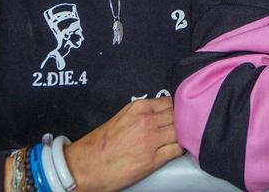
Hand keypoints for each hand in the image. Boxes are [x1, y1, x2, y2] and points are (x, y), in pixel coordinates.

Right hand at [64, 97, 181, 191]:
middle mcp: (147, 120)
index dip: (176, 109)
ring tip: (181, 138)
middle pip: (178, 115)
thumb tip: (161, 114)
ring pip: (181, 130)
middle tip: (183, 127)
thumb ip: (142, 113)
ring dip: (183, 134)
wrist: (85, 167)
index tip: (179, 114)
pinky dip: (182, 148)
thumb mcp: (122, 117)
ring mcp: (151, 140)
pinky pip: (178, 149)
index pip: (170, 102)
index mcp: (138, 108)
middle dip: (182, 121)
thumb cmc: (100, 145)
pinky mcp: (153, 159)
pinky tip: (179, 149)